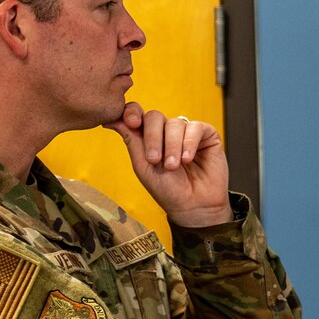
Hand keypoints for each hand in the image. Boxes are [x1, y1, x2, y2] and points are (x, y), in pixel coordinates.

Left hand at [106, 103, 232, 227]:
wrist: (193, 206)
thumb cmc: (167, 190)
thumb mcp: (143, 165)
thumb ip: (131, 140)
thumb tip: (110, 120)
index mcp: (148, 137)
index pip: (138, 113)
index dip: (132, 113)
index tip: (131, 123)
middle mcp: (167, 131)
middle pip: (154, 117)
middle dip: (153, 138)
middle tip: (155, 160)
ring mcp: (187, 132)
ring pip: (175, 123)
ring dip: (172, 146)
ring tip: (174, 166)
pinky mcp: (207, 135)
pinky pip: (196, 128)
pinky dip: (190, 143)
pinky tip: (187, 159)